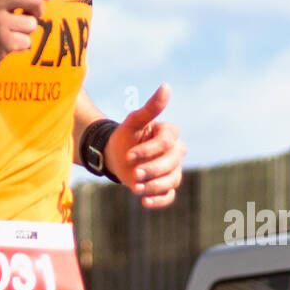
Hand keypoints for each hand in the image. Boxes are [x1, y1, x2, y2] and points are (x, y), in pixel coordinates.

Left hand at [105, 84, 185, 207]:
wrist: (114, 156)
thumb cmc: (124, 136)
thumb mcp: (133, 122)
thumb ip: (150, 108)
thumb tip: (166, 86)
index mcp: (169, 134)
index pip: (167, 142)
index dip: (149, 150)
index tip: (129, 155)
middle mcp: (175, 152)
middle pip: (172, 162)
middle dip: (153, 169)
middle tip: (134, 174)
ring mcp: (172, 170)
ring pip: (172, 179)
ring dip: (155, 185)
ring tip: (136, 188)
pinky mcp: (165, 186)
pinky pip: (169, 196)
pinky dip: (159, 200)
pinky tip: (144, 202)